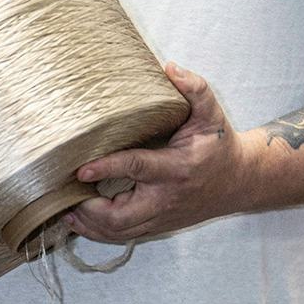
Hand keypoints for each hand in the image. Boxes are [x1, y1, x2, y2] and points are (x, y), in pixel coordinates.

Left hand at [65, 63, 253, 245]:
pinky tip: (78, 220)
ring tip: (63, 210)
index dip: (107, 168)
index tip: (81, 168)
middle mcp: (167, 198)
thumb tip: (169, 68)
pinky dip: (98, 231)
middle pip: (121, 216)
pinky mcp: (157, 226)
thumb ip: (195, 89)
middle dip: (89, 210)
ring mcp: (161, 217)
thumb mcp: (211, 114)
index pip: (138, 167)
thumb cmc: (218, 144)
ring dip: (88, 225)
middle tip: (64, 194)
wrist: (240, 181)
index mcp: (177, 167)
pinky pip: (123, 236)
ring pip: (119, 232)